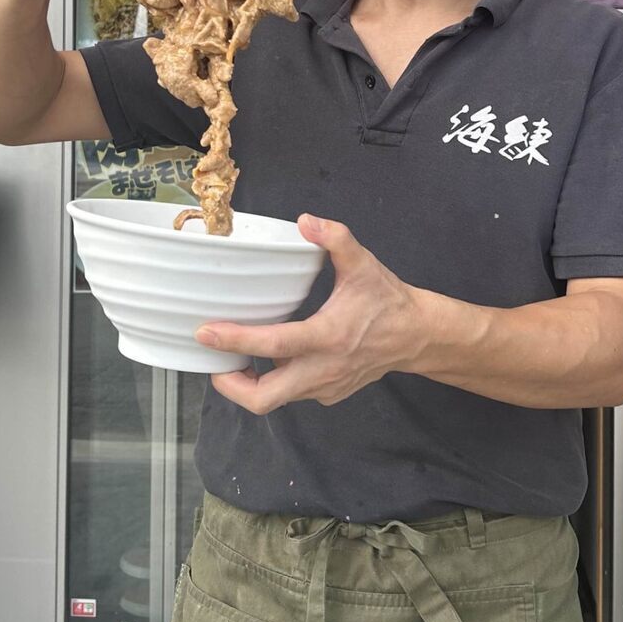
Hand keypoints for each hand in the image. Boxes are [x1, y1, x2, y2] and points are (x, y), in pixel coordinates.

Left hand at [196, 214, 424, 412]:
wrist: (416, 336)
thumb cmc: (387, 300)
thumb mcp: (363, 264)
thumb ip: (335, 238)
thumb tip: (305, 221)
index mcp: (327, 336)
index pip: (273, 344)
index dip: (235, 341)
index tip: (206, 333)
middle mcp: (323, 369)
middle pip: (264, 399)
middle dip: (230, 385)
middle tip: (213, 360)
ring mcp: (326, 387)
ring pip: (276, 400)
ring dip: (249, 383)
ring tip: (234, 357)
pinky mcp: (329, 394)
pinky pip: (292, 394)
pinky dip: (274, 381)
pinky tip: (269, 358)